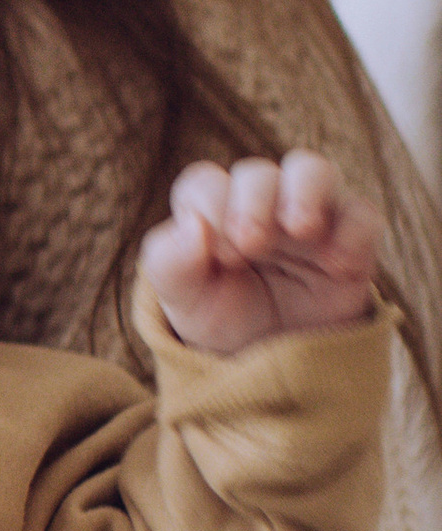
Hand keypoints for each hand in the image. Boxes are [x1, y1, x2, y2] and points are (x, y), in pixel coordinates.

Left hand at [142, 151, 382, 356]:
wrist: (269, 359)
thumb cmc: (220, 315)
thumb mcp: (181, 298)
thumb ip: (168, 260)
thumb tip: (192, 228)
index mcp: (213, 210)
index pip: (205, 182)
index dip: (210, 207)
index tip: (218, 254)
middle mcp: (260, 204)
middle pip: (258, 173)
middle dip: (253, 202)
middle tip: (252, 245)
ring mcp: (308, 217)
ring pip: (313, 171)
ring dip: (306, 192)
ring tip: (300, 229)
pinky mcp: (350, 241)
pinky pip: (362, 215)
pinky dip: (353, 232)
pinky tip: (337, 265)